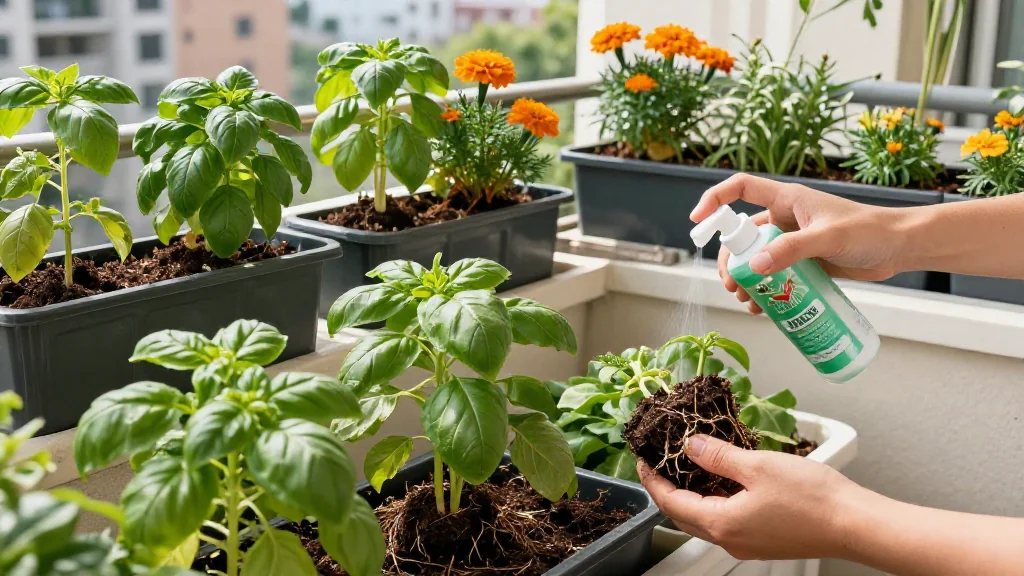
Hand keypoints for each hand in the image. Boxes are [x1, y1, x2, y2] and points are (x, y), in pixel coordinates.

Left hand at [638, 434, 861, 560]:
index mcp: (721, 523)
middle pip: (683, 515)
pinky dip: (714, 500)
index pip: (670, 502)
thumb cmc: (811, 497)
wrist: (855, 524)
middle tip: (658, 462)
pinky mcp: (763, 541)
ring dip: (691, 494)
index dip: (652, 480)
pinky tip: (721, 478)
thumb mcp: (757, 466)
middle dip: (666, 489)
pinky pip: (727, 520)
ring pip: (705, 518)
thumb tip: (689, 446)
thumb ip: (717, 456)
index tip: (642, 460)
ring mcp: (747, 544)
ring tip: (686, 464)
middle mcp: (729, 540)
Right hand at [691, 174, 906, 313]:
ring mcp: (792, 242)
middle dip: (731, 261)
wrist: (900, 248)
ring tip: (748, 301)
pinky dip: (764, 291)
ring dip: (745, 280)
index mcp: (787, 200)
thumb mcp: (829, 238)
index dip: (715, 200)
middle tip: (733, 285)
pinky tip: (764, 308)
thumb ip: (792, 250)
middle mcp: (784, 219)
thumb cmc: (870, 231)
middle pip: (741, 236)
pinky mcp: (802, 263)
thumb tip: (756, 267)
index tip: (698, 221)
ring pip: (755, 259)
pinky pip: (774, 276)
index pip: (741, 189)